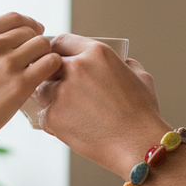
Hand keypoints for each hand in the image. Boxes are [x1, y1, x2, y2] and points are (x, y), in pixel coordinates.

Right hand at [0, 12, 60, 153]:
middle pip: (30, 31)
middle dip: (35, 44)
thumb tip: (22, 35)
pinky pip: (51, 63)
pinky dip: (52, 68)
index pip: (15, 18)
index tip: (35, 33)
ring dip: (45, 55)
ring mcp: (6, 64)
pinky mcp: (20, 84)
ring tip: (38, 70)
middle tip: (35, 59)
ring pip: (43, 45)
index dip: (29, 25)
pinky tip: (44, 78)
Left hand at [36, 34, 166, 175]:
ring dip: (49, 98)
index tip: (58, 62)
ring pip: (42, 89)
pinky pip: (43, 115)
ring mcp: (61, 91)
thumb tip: (122, 62)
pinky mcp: (53, 115)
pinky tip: (69, 127)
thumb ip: (126, 65)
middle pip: (47, 64)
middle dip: (50, 74)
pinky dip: (53, 122)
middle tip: (58, 87)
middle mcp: (76, 67)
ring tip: (67, 111)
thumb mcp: (141, 78)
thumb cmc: (142, 114)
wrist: (137, 144)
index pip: (62, 41)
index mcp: (96, 53)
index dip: (58, 52)